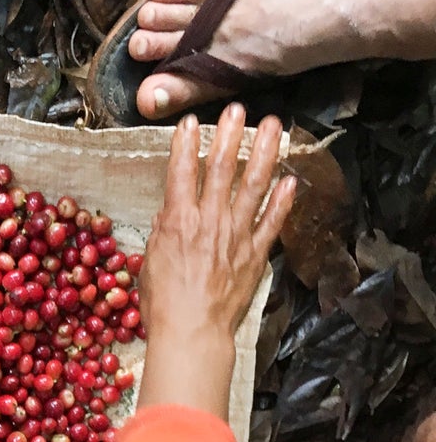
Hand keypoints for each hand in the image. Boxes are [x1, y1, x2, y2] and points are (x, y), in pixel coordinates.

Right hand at [137, 104, 296, 420]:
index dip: (186, 144)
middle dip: (229, 135)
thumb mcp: (151, 263)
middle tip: (237, 109)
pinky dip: (283, 201)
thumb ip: (162, 232)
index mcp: (178, 221)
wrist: (192, 332)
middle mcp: (209, 221)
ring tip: (273, 127)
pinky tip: (291, 180)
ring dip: (264, 152)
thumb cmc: (163, 304)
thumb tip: (168, 212)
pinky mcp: (255, 254)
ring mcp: (236, 235)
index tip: (191, 122)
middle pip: (221, 169)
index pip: (182, 172)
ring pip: (252, 185)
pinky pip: (272, 222)